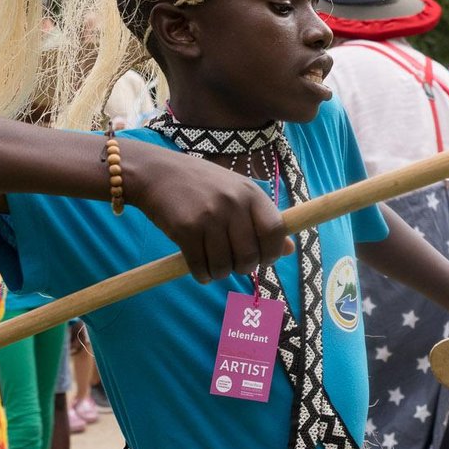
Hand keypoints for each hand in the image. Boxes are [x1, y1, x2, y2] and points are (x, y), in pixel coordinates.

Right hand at [130, 146, 292, 282]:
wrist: (158, 173)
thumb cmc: (203, 185)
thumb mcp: (238, 192)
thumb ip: (263, 219)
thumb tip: (290, 249)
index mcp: (251, 193)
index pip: (275, 230)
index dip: (273, 252)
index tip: (264, 260)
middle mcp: (233, 204)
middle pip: (250, 254)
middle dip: (244, 268)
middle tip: (235, 265)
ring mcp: (209, 217)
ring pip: (224, 265)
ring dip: (220, 273)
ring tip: (215, 266)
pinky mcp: (185, 229)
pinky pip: (200, 267)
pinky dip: (202, 275)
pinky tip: (200, 269)